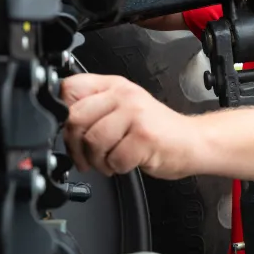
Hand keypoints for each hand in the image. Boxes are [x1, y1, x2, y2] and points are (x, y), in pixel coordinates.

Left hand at [60, 73, 196, 178]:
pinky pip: (114, 158)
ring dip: (97, 160)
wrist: (192, 142)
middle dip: (76, 145)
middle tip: (86, 156)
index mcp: (114, 86)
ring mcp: (136, 114)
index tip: (70, 131)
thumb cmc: (157, 130)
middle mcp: (124, 95)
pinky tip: (126, 162)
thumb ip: (95, 109)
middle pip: (76, 118)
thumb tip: (61, 124)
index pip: (69, 88)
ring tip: (110, 160)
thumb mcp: (123, 109)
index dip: (62, 114)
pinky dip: (116, 168)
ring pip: (93, 141)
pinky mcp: (145, 137)